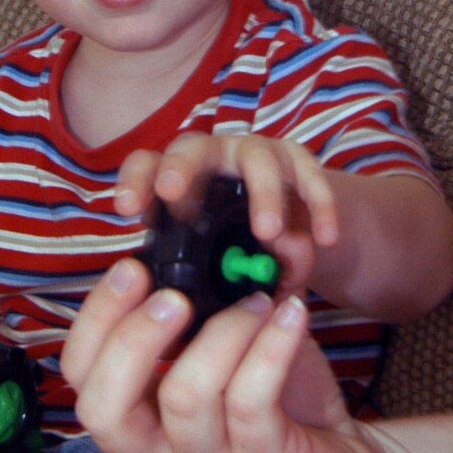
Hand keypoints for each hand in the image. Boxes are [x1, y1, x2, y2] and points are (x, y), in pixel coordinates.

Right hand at [61, 258, 386, 452]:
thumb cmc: (279, 406)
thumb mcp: (240, 352)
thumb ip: (232, 294)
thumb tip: (253, 233)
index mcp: (138, 423)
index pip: (79, 378)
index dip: (94, 321)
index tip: (133, 268)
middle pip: (103, 406)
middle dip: (131, 337)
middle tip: (175, 294)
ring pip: (185, 395)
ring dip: (222, 331)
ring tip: (259, 299)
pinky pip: (251, 400)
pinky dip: (270, 346)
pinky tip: (293, 313)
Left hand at [116, 134, 339, 292]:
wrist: (289, 225)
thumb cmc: (235, 253)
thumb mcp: (216, 270)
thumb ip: (220, 287)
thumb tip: (241, 304)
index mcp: (179, 181)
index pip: (147, 165)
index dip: (136, 182)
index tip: (128, 208)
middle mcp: (213, 158)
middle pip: (192, 148)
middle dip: (180, 168)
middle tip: (173, 194)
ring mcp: (256, 154)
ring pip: (256, 161)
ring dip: (263, 194)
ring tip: (268, 232)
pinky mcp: (297, 161)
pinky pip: (309, 177)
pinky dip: (319, 205)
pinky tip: (325, 238)